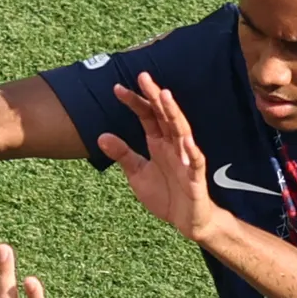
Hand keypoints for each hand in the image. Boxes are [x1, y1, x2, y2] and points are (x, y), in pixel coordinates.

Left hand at [103, 73, 227, 244]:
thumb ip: (123, 154)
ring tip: (164, 96)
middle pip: (164, 115)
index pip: (147, 116)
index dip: (134, 102)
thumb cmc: (166, 194)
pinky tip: (185, 139)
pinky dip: (191, 151)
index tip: (117, 88)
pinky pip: (195, 161)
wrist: (186, 221)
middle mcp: (173, 145)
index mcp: (158, 143)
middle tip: (143, 76)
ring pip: (181, 130)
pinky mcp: (196, 177)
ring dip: (173, 113)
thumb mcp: (137, 174)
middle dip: (154, 96)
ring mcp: (186, 159)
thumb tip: (100, 136)